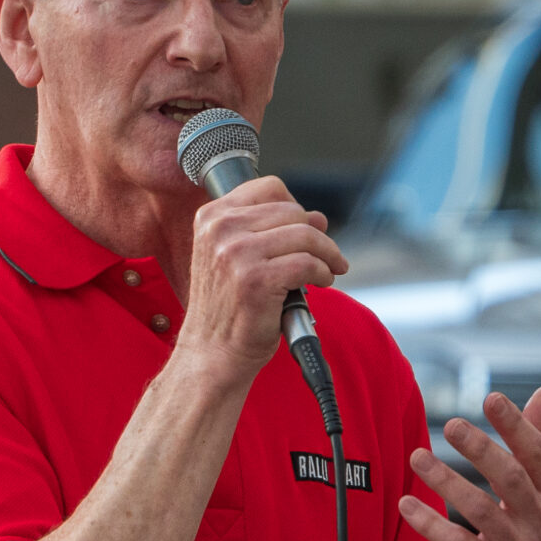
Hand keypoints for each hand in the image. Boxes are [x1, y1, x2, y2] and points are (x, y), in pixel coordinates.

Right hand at [176, 176, 347, 379]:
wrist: (212, 352)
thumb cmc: (228, 307)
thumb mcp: (235, 258)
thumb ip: (269, 231)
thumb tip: (318, 217)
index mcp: (211, 217)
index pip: (268, 188)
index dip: (295, 206)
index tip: (306, 227)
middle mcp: (220, 229)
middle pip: (292, 211)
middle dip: (317, 234)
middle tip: (326, 256)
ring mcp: (236, 254)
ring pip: (305, 235)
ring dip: (327, 254)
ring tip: (329, 270)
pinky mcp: (256, 279)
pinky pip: (308, 263)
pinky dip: (324, 272)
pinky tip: (323, 282)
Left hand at [402, 387, 540, 540]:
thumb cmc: (532, 537)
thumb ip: (540, 440)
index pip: (538, 454)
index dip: (516, 425)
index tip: (491, 398)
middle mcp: (540, 521)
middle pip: (509, 478)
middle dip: (480, 449)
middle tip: (450, 424)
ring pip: (479, 510)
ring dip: (445, 481)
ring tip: (417, 458)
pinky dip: (430, 525)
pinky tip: (406, 506)